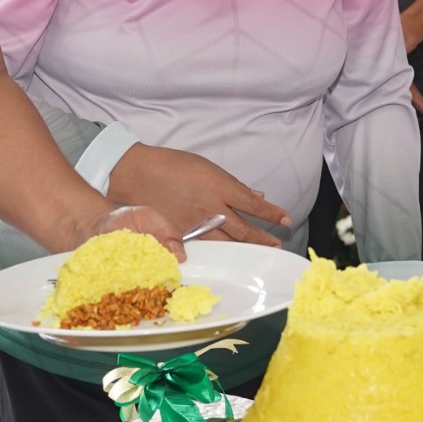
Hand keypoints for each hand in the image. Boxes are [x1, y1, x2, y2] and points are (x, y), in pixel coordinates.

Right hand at [106, 145, 290, 245]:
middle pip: (244, 228)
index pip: (253, 204)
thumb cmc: (172, 165)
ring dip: (245, 247)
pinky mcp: (181, 233)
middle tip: (277, 245)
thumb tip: (257, 195)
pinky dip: (219, 251)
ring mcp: (196, 223)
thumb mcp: (207, 168)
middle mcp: (211, 207)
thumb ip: (232, 185)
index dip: (271, 213)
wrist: (137, 173)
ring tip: (260, 253)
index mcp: (219, 187)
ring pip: (227, 241)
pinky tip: (228, 256)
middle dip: (263, 238)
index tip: (285, 220)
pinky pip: (205, 245)